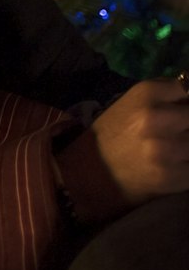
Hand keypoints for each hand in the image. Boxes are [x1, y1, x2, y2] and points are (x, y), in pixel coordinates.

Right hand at [55, 78, 188, 224]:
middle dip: (187, 124)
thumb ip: (166, 95)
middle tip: (180, 130)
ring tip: (178, 148)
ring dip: (188, 145)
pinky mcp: (174, 176)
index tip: (182, 110)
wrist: (91, 171)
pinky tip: (178, 164)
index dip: (187, 101)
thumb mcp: (134, 101)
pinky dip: (188, 165)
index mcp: (147, 93)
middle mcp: (158, 118)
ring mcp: (168, 149)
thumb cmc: (114, 132)